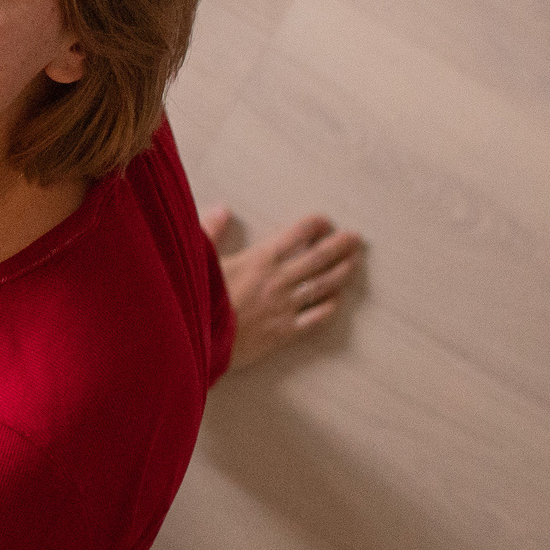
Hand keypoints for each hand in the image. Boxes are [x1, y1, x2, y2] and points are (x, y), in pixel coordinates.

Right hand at [203, 205, 364, 371]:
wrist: (194, 340)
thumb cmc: (195, 298)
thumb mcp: (197, 259)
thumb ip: (210, 231)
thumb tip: (223, 209)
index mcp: (259, 260)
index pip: (295, 235)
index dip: (314, 226)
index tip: (325, 221)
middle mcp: (278, 281)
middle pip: (318, 259)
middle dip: (340, 246)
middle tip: (356, 238)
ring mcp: (285, 307)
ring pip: (323, 286)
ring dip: (341, 272)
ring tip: (354, 263)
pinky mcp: (284, 332)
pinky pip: (316, 318)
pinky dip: (329, 307)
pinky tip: (337, 300)